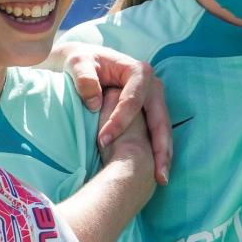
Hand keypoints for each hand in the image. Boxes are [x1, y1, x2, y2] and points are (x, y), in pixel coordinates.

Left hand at [48, 41, 171, 183]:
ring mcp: (153, 99)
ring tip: (161, 178)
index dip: (120, 121)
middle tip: (156, 173)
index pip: (133, 99)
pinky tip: (157, 172)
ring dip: (163, 154)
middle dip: (159, 146)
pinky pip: (157, 133)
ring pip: (163, 129)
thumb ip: (84, 79)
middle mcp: (152, 85)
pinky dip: (158, 152)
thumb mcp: (78, 64)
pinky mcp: (150, 111)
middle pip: (159, 118)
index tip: (102, 140)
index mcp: (138, 71)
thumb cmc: (82, 62)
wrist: (85, 62)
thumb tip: (95, 103)